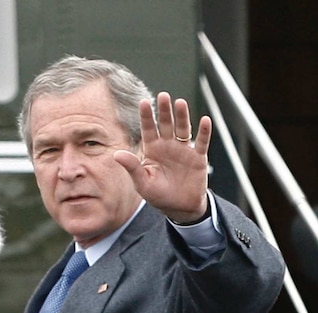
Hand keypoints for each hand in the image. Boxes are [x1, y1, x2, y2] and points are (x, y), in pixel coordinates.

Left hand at [113, 92, 211, 222]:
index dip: (146, 116)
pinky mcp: (198, 157)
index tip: (143, 102)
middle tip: (163, 96)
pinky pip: (201, 142)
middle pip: (166, 124)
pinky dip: (204, 132)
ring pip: (183, 128)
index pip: (148, 129)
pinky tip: (205, 120)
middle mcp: (167, 145)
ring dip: (182, 116)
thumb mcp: (142, 182)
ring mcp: (183, 150)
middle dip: (164, 110)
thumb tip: (116, 154)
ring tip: (180, 103)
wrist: (179, 207)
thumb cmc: (158, 194)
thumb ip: (132, 167)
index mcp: (152, 150)